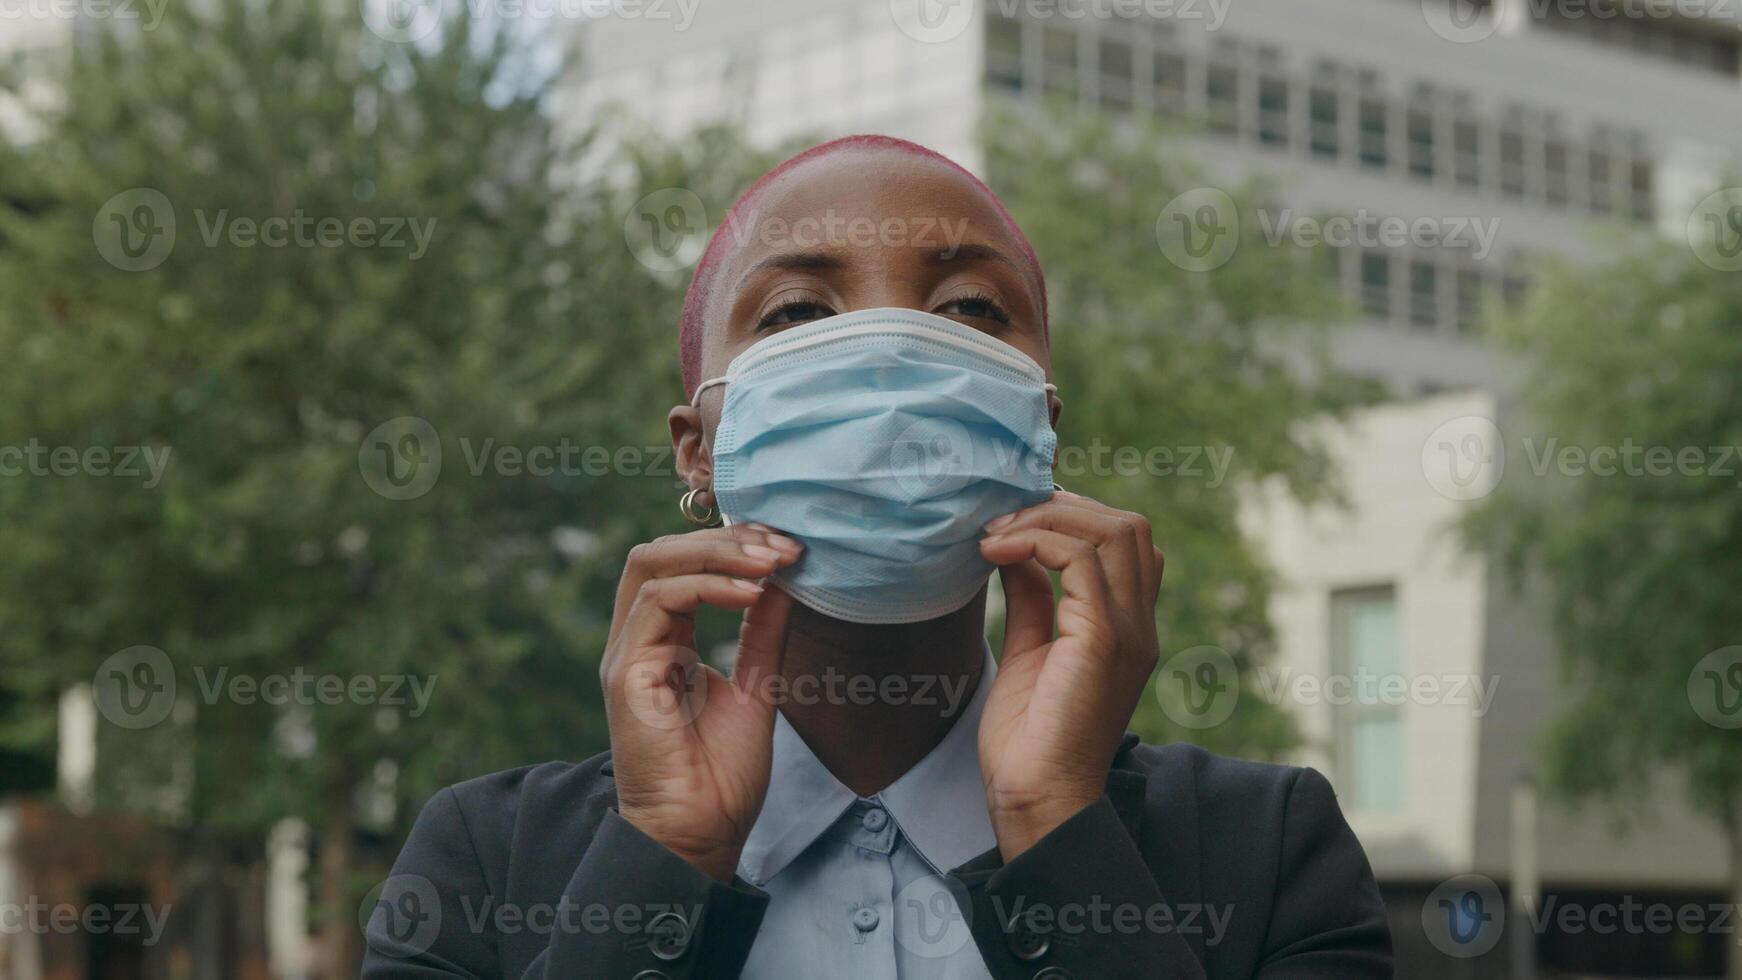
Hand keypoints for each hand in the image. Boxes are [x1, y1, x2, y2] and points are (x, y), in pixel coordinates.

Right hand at [601, 524, 801, 881]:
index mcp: (665, 641)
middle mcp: (639, 639)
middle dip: (726, 537)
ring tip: (773, 561)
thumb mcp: (757, 687)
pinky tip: (752, 594)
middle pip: (662, 552)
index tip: (790, 548)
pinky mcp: (626, 670)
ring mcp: (628, 652)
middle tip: (783, 545)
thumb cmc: (721, 776)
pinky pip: (659, 601)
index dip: (734, 546)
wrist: (699, 834)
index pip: (684, 565)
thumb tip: (786, 581)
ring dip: (719, 553)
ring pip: (653, 563)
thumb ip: (763, 633)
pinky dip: (709, 586)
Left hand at [976, 491, 1163, 860]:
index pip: (1125, 543)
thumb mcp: (1029, 651)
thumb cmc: (1029, 741)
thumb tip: (1015, 552)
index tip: (1014, 520)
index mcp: (1126, 628)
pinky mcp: (1104, 638)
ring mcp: (1128, 630)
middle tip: (1002, 518)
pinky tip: (995, 553)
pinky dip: (1035, 541)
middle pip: (1127, 525)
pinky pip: (1080, 559)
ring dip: (1046, 519)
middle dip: (1062, 507)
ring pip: (1112, 531)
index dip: (1073, 516)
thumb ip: (1031, 599)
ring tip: (995, 534)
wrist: (1035, 799)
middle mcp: (1139, 624)